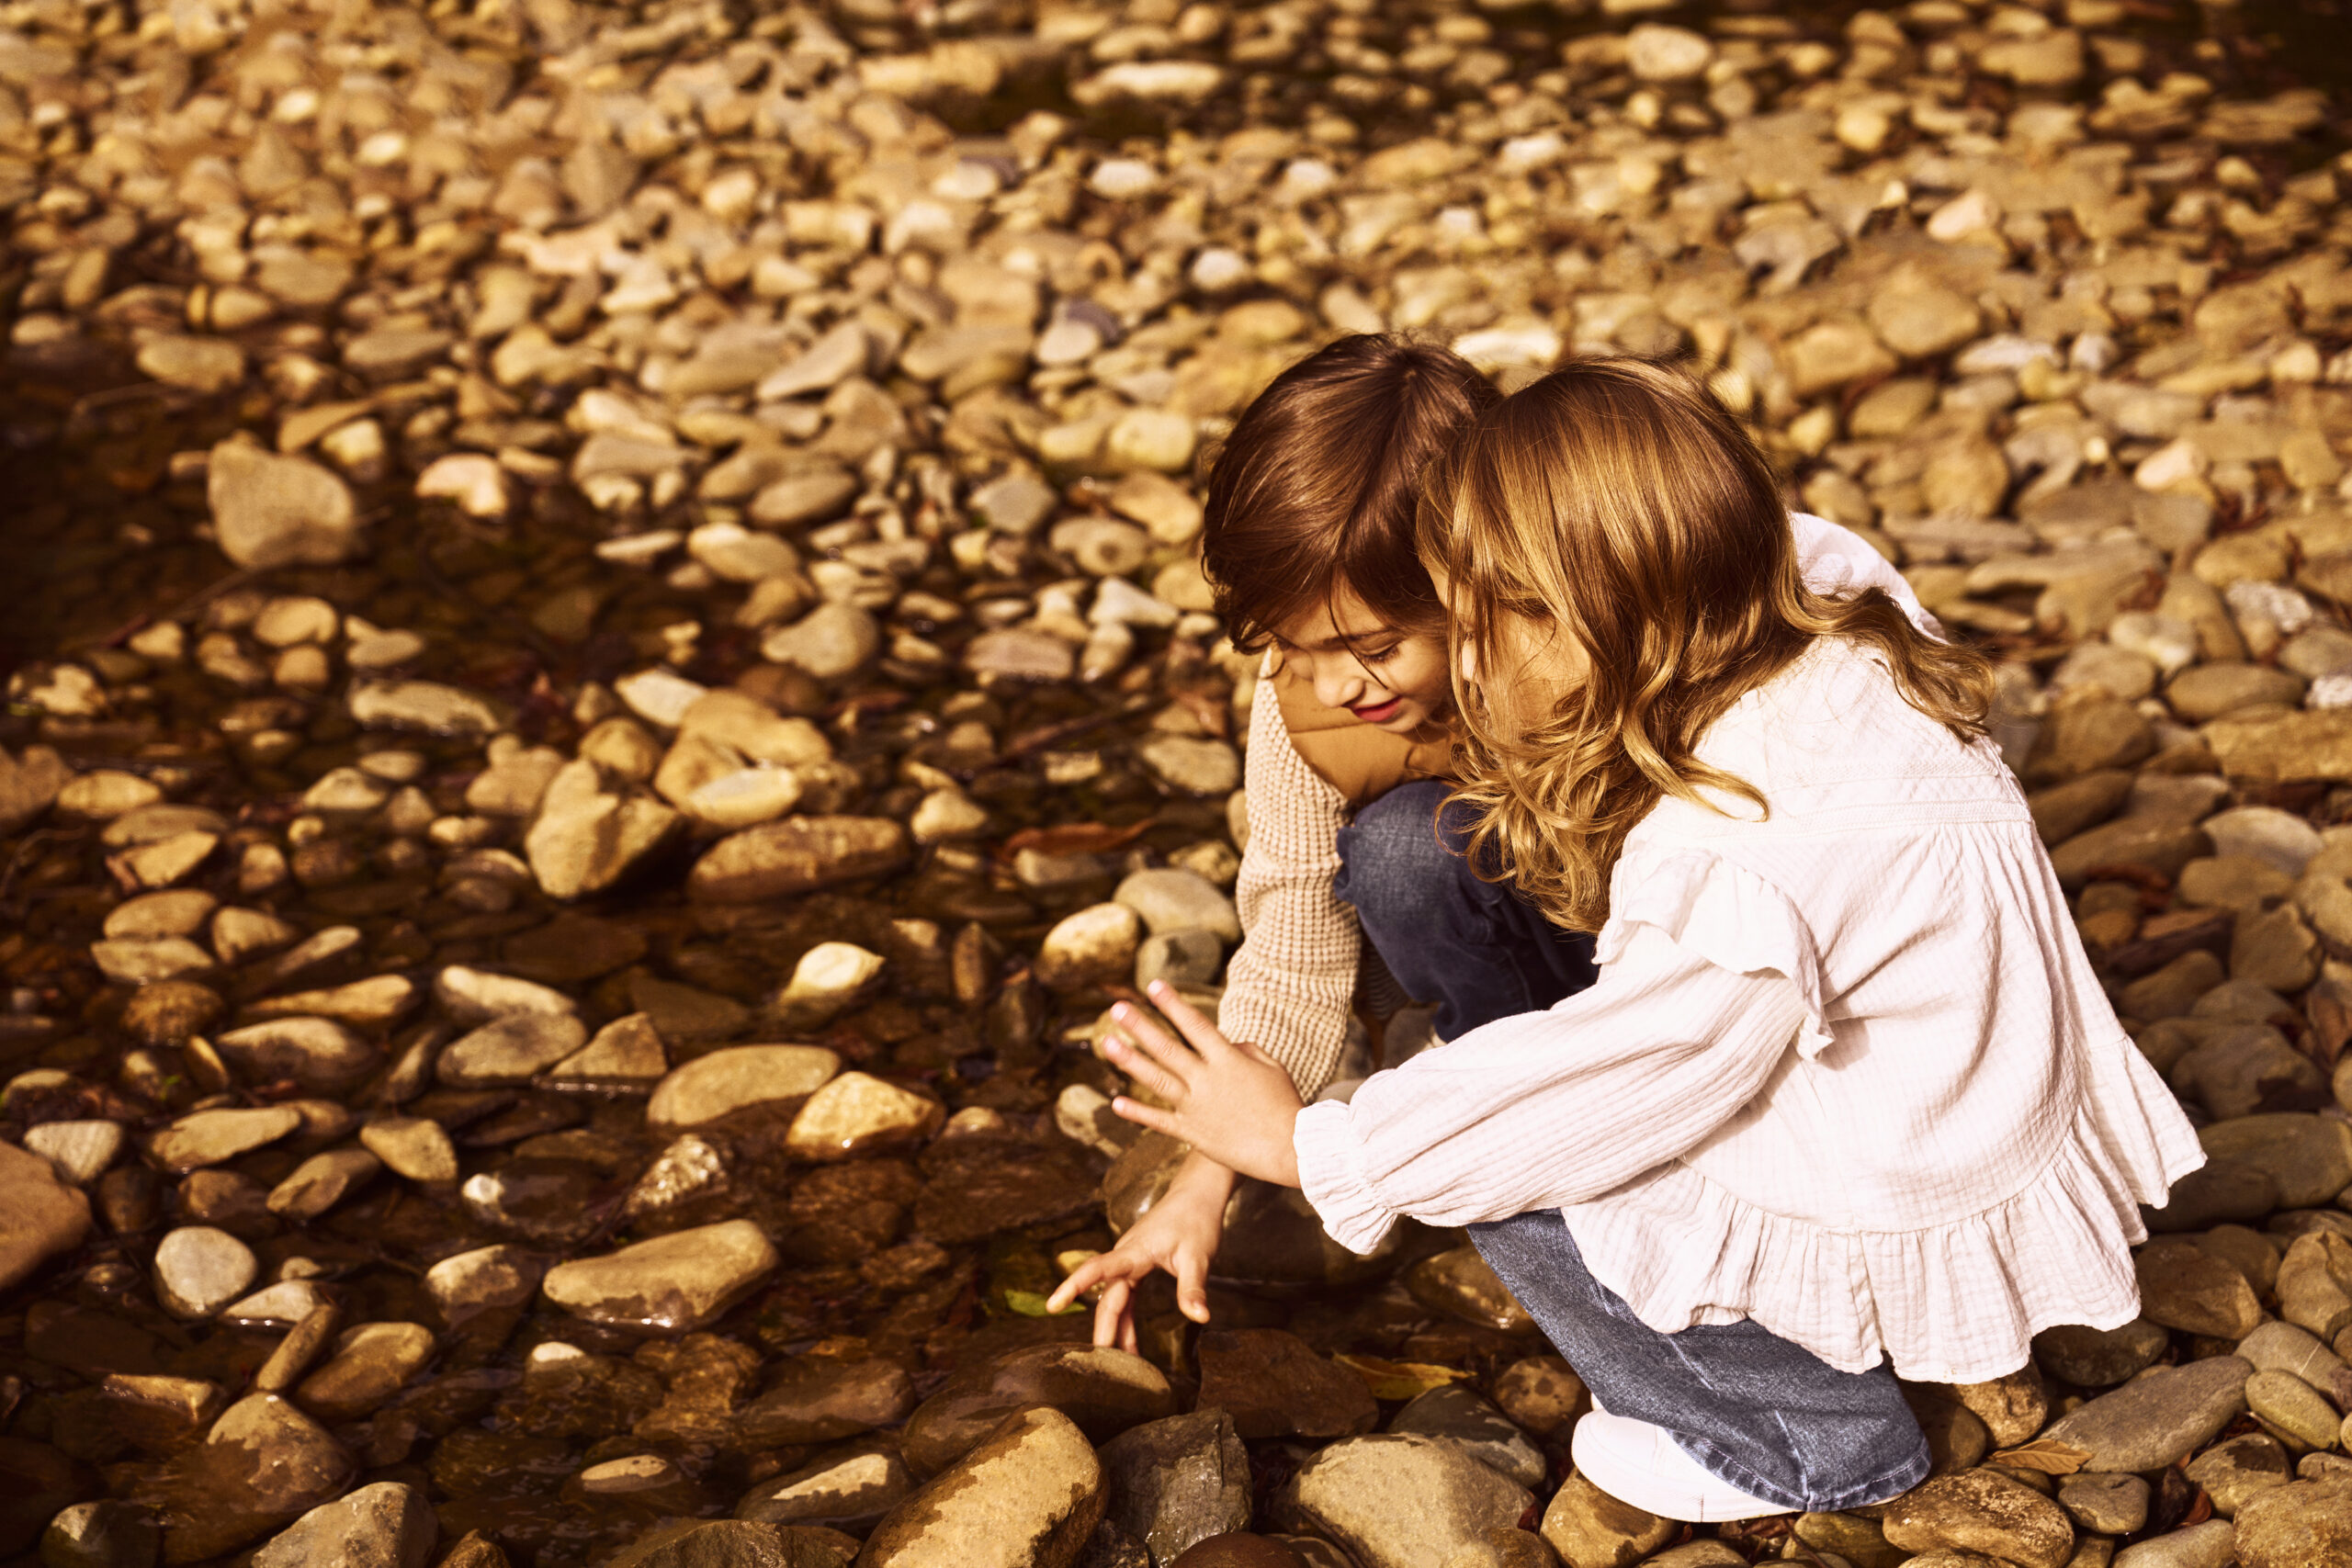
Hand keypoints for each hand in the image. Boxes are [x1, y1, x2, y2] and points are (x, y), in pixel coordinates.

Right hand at [1046, 1150, 1235, 1349]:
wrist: (1198, 1194)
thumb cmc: (1196, 1220)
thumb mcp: (1198, 1257)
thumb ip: (1193, 1288)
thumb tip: (1200, 1318)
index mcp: (1133, 1252)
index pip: (1096, 1269)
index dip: (1073, 1287)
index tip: (1052, 1305)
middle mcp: (1125, 1256)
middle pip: (1108, 1297)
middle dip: (1104, 1330)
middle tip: (1103, 1364)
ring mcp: (1130, 1261)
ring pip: (1115, 1300)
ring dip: (1117, 1329)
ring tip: (1121, 1363)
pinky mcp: (1138, 1265)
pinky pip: (1125, 1296)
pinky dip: (1127, 1319)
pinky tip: (1131, 1342)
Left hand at [1101, 981, 1304, 1187]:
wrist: (1290, 1149)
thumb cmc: (1286, 1105)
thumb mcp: (1272, 1067)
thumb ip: (1245, 1050)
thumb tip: (1225, 1044)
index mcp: (1227, 1060)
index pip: (1194, 1024)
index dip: (1172, 1003)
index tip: (1152, 985)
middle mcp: (1207, 1080)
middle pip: (1167, 1048)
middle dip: (1140, 1026)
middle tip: (1117, 1009)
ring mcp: (1196, 1107)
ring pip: (1156, 1079)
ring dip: (1130, 1061)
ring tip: (1108, 1044)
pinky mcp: (1192, 1134)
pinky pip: (1159, 1121)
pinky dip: (1137, 1112)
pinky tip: (1116, 1102)